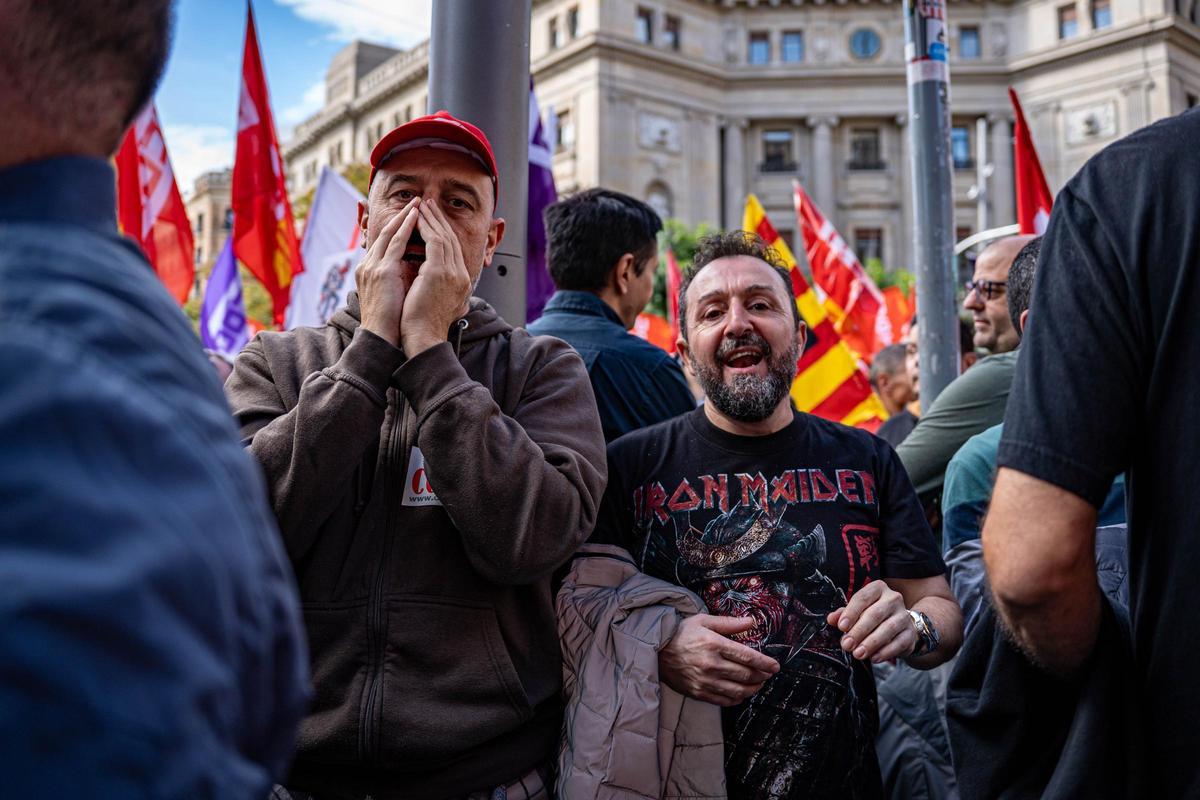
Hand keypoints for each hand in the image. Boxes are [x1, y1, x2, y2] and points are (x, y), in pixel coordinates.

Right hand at [356, 198, 419, 347]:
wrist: (381, 338)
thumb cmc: (391, 322)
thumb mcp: (392, 294)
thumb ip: (398, 279)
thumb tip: (414, 270)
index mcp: (369, 271)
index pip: (385, 243)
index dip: (399, 227)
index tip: (412, 216)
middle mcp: (368, 265)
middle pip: (386, 232)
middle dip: (402, 216)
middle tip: (416, 202)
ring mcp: (373, 266)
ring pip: (390, 232)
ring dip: (405, 216)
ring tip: (418, 203)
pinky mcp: (382, 271)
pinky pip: (396, 242)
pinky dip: (406, 227)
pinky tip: (416, 217)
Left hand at [401, 199, 472, 355]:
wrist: (422, 338)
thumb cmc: (423, 325)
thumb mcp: (438, 303)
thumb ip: (440, 288)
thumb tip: (433, 281)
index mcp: (462, 283)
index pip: (453, 250)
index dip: (442, 232)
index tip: (432, 219)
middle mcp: (461, 275)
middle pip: (451, 239)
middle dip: (438, 219)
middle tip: (427, 204)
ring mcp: (452, 273)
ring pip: (443, 237)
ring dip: (431, 219)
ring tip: (420, 205)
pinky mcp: (439, 272)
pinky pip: (434, 241)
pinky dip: (425, 227)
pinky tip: (416, 218)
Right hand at [658, 614, 779, 706]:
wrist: (656, 650)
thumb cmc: (680, 633)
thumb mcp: (703, 620)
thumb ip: (729, 623)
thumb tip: (751, 622)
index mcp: (714, 644)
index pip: (748, 656)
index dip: (765, 663)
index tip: (775, 666)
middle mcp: (711, 664)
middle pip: (746, 675)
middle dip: (762, 675)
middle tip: (768, 674)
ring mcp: (705, 681)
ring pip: (738, 691)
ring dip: (753, 689)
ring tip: (758, 684)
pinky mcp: (698, 692)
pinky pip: (724, 701)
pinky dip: (737, 699)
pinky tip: (741, 693)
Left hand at [827, 580, 916, 663]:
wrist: (900, 626)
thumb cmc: (873, 616)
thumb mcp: (857, 611)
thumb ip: (843, 614)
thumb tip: (831, 619)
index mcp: (878, 588)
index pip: (863, 597)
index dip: (851, 612)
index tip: (841, 627)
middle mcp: (893, 599)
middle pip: (875, 614)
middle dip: (859, 631)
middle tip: (847, 645)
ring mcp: (904, 616)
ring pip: (888, 628)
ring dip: (871, 643)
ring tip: (858, 653)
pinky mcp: (910, 633)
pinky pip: (899, 642)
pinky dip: (885, 652)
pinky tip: (874, 658)